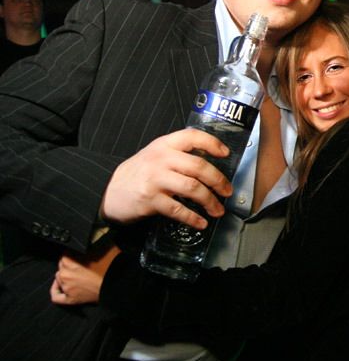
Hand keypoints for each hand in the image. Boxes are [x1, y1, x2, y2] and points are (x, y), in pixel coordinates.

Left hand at [50, 245, 119, 304]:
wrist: (116, 284)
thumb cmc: (111, 268)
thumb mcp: (102, 249)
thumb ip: (92, 244)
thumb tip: (90, 240)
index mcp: (69, 261)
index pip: (65, 254)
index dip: (73, 253)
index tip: (79, 254)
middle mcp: (65, 274)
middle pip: (61, 265)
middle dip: (70, 264)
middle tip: (81, 263)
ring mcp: (66, 287)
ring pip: (59, 277)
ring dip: (66, 274)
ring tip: (77, 273)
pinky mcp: (70, 298)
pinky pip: (56, 296)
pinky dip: (56, 290)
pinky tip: (59, 286)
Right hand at [100, 128, 232, 228]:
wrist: (109, 191)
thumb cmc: (140, 173)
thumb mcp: (157, 155)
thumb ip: (179, 155)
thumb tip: (212, 164)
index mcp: (165, 144)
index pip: (193, 136)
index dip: (212, 144)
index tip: (226, 154)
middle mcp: (161, 158)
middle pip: (199, 166)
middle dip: (218, 181)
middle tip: (227, 192)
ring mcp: (155, 179)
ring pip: (192, 188)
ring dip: (210, 201)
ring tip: (218, 210)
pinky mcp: (150, 199)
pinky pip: (178, 209)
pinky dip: (193, 218)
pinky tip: (201, 223)